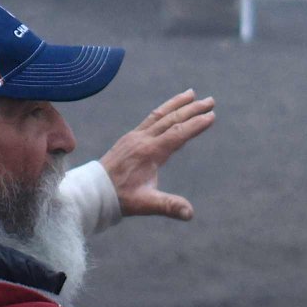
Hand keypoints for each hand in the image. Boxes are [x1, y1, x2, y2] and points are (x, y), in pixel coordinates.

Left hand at [100, 89, 216, 219]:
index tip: (211, 116)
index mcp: (149, 152)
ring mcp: (135, 136)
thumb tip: (190, 213)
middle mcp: (143, 139)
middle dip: (192, 109)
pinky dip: (163, 110)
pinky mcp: (130, 137)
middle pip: (171, 119)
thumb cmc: (121, 197)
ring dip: (177, 103)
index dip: (195, 125)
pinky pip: (150, 118)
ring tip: (192, 93)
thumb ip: (168, 206)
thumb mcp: (146, 204)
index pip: (177, 133)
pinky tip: (170, 108)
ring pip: (159, 114)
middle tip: (211, 100)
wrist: (94, 190)